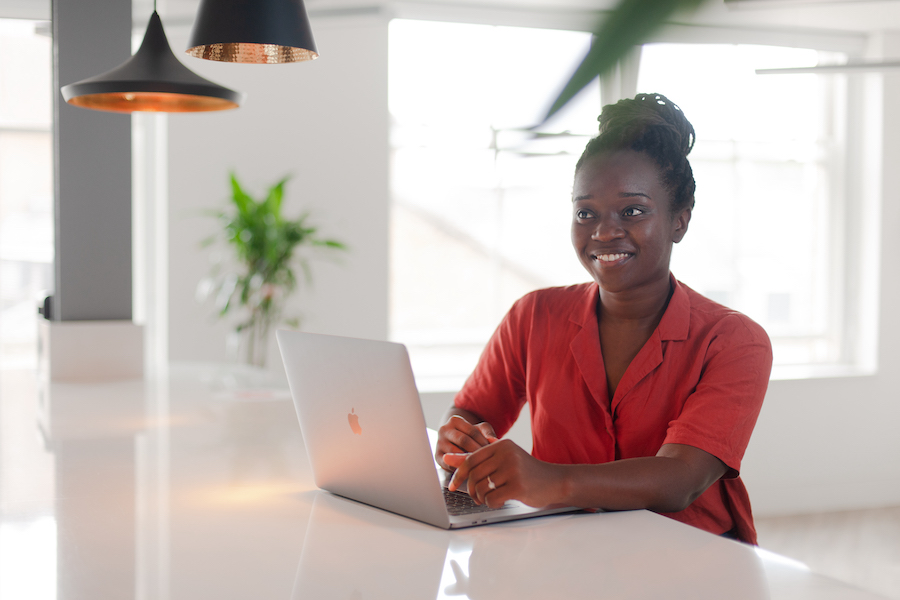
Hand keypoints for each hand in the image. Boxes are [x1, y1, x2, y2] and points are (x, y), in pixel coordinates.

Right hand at [435, 415, 497, 470]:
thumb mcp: (481, 430)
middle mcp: (444, 429)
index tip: (492, 450)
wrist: (457, 443)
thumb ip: (488, 433)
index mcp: (455, 420)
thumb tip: (495, 441)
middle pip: (463, 440)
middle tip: (487, 459)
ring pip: (455, 452)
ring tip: (480, 465)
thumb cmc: (472, 436)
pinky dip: (460, 467)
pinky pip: (449, 464)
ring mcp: (439, 443)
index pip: (471, 431)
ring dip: (468, 459)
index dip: (483, 441)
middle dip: (476, 450)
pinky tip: (470, 470)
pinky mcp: (437, 456)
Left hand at [443, 439, 564, 508]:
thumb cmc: (525, 472)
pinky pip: (492, 498)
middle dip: (471, 490)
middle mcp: (506, 454)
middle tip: (476, 497)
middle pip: (474, 475)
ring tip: (490, 498)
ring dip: (482, 498)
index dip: (458, 474)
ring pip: (482, 487)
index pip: (470, 459)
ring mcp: (513, 469)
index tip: (452, 486)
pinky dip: (492, 504)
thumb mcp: (502, 461)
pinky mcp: (518, 486)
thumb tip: (448, 459)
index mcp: (501, 445)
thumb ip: (476, 459)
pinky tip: (500, 502)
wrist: (554, 481)